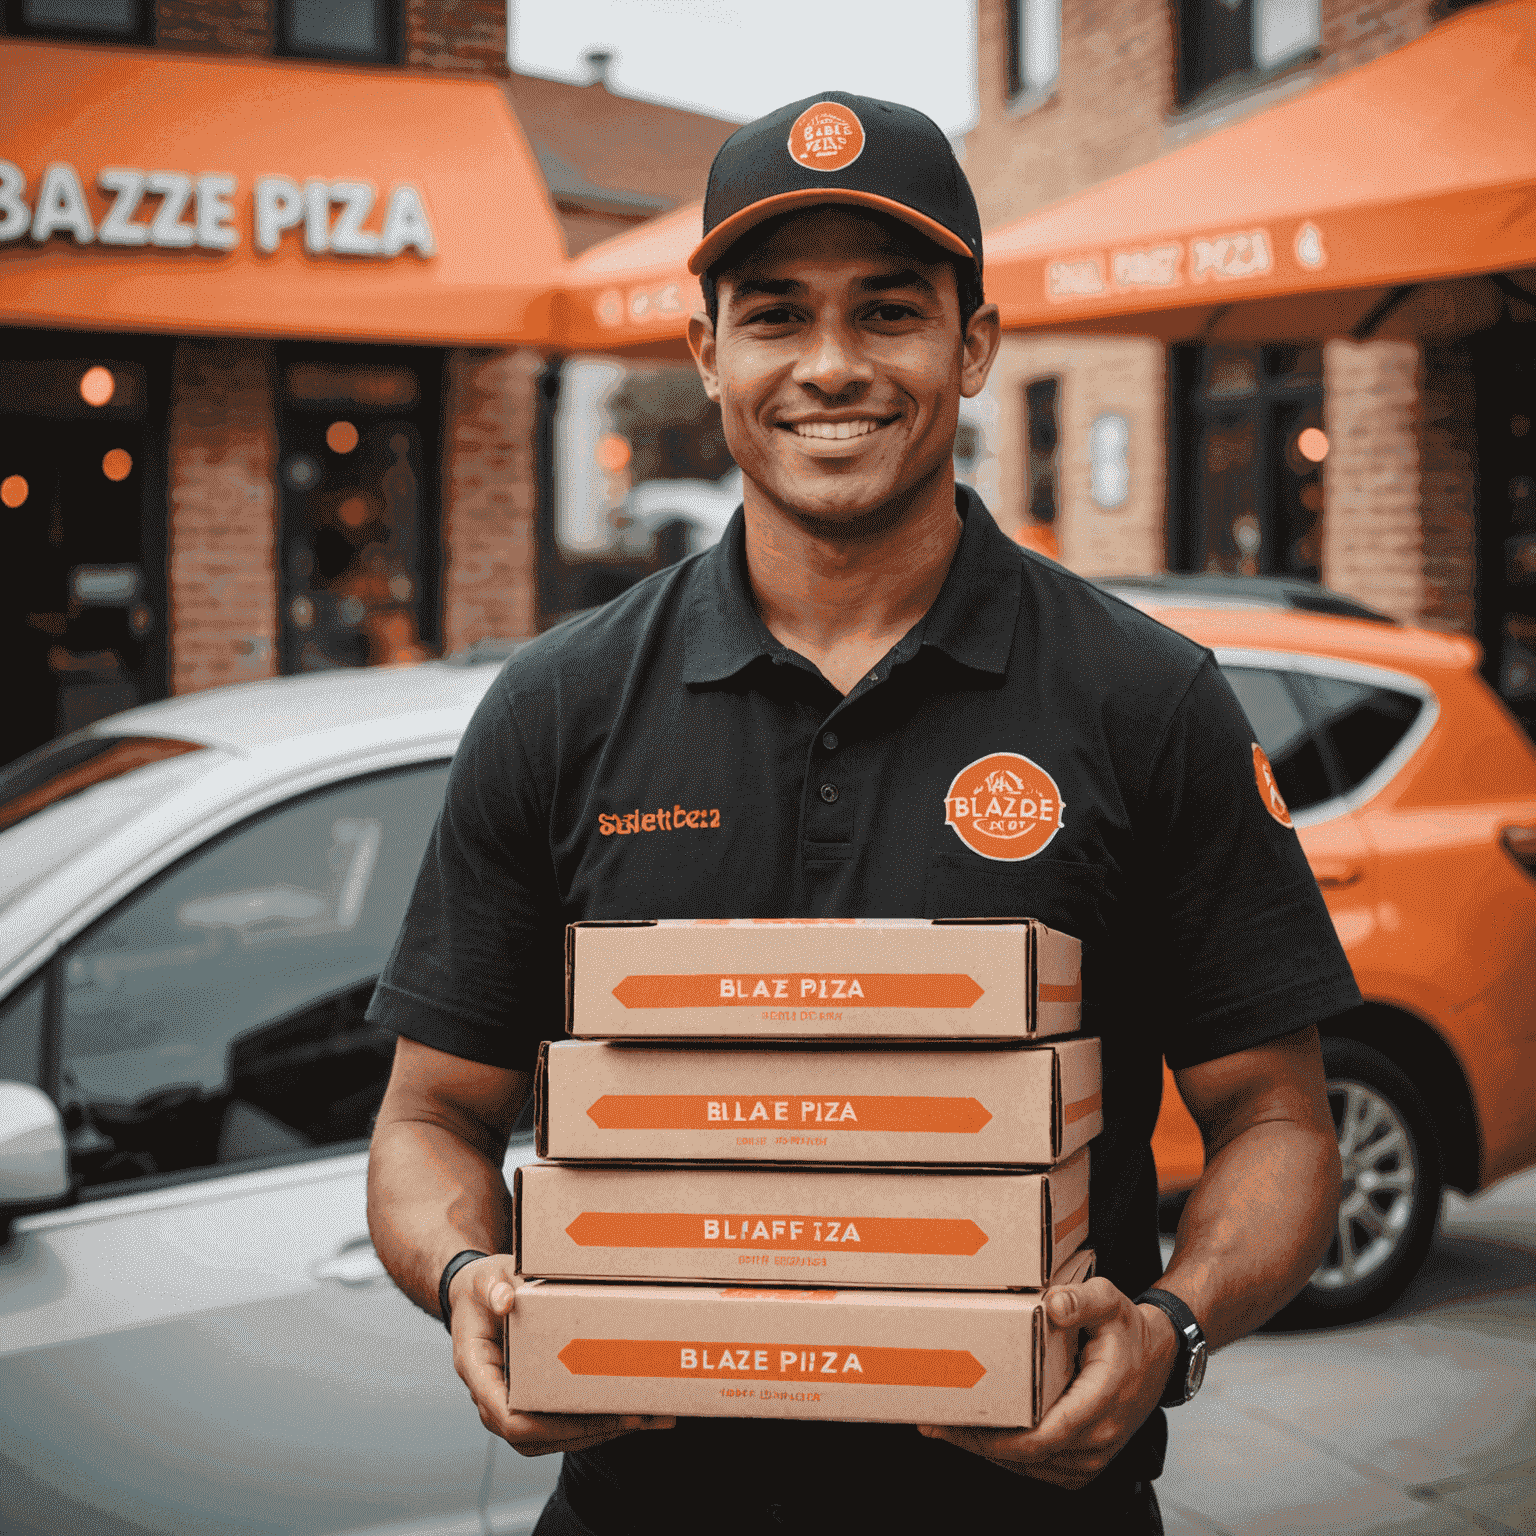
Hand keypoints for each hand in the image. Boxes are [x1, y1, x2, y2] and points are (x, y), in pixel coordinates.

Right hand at [449, 1254, 676, 1455]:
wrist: (477, 1298)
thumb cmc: (481, 1290)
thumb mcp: (485, 1279)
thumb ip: (492, 1287)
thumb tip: (505, 1300)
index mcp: (477, 1371)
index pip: (508, 1418)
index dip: (551, 1425)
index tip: (592, 1414)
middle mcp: (492, 1398)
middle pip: (539, 1436)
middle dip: (590, 1430)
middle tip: (637, 1417)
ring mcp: (512, 1405)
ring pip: (554, 1437)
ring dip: (599, 1432)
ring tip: (646, 1418)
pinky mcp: (531, 1402)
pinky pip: (560, 1425)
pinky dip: (595, 1422)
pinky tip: (631, 1412)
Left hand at [917, 1277, 1177, 1489]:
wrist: (1160, 1358)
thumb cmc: (1129, 1330)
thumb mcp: (1110, 1302)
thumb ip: (1081, 1299)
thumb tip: (1053, 1304)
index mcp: (1102, 1402)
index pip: (1045, 1436)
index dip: (1000, 1438)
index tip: (961, 1423)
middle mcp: (1099, 1439)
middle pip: (1029, 1456)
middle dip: (978, 1442)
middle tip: (934, 1422)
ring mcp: (1093, 1456)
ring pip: (1032, 1467)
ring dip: (988, 1451)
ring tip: (946, 1427)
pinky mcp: (1086, 1461)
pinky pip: (1041, 1469)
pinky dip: (1008, 1457)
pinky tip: (980, 1437)